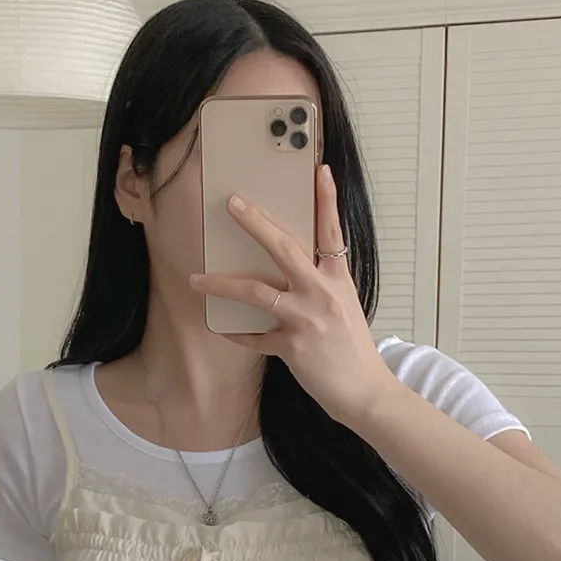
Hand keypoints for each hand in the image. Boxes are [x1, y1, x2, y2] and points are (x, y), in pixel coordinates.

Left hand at [189, 163, 383, 433]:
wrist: (364, 390)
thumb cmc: (352, 346)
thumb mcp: (343, 304)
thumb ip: (320, 281)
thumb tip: (289, 264)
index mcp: (338, 278)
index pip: (332, 231)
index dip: (326, 200)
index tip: (319, 170)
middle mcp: (322, 293)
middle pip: (284, 248)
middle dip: (255, 223)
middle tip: (232, 203)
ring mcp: (306, 319)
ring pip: (257, 291)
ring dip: (222, 284)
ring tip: (196, 279)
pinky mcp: (292, 347)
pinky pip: (254, 337)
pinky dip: (236, 334)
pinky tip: (221, 328)